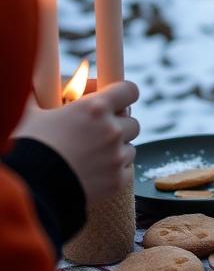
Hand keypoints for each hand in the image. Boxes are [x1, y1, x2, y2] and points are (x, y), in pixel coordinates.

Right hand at [15, 81, 139, 203]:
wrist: (26, 191)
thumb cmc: (25, 147)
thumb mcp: (30, 112)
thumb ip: (44, 92)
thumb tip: (50, 79)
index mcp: (95, 108)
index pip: (129, 90)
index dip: (123, 94)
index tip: (116, 100)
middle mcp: (111, 130)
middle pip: (132, 121)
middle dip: (117, 125)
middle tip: (96, 133)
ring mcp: (116, 157)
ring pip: (130, 147)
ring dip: (116, 149)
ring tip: (89, 155)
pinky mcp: (117, 181)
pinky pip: (126, 171)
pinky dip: (114, 171)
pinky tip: (93, 172)